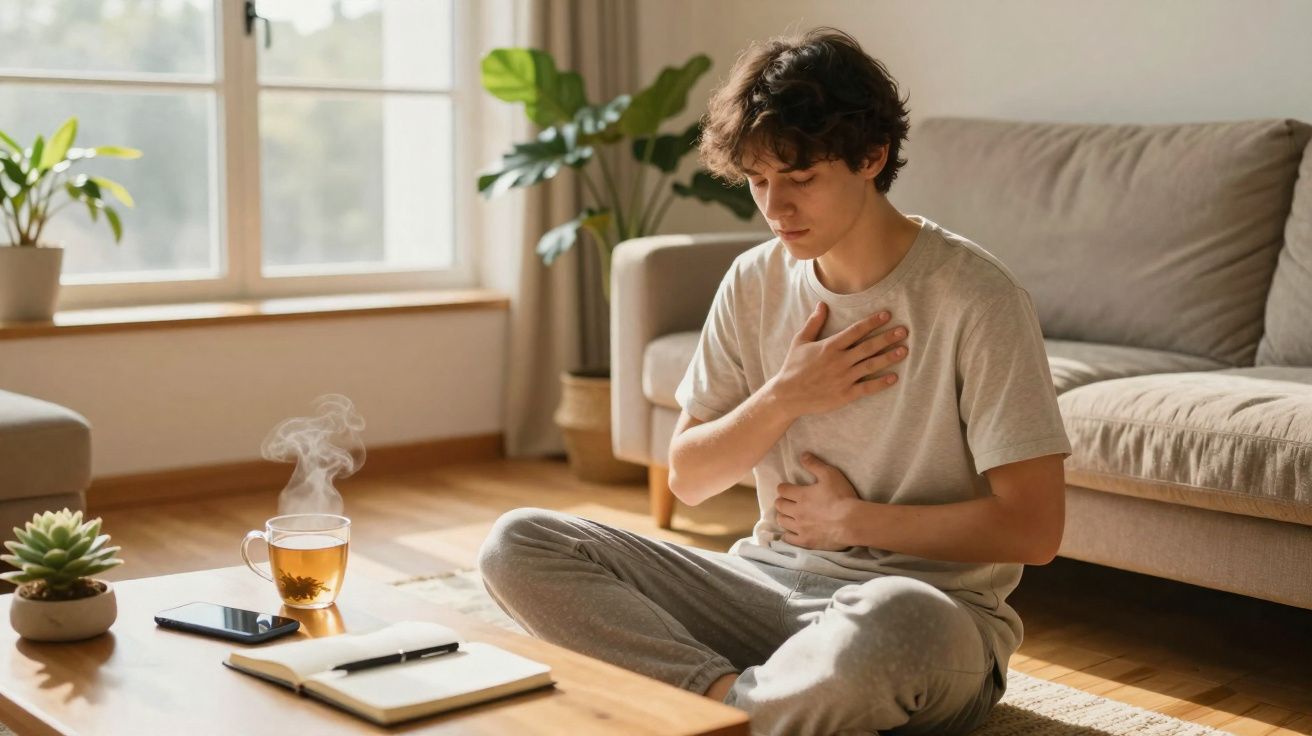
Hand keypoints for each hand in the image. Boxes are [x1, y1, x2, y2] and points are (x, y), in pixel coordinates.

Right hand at [768, 301, 908, 418]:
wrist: (787, 395)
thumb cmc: (793, 367)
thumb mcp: (800, 341)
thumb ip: (814, 323)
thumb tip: (822, 304)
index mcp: (830, 346)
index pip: (856, 330)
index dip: (872, 322)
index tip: (887, 315)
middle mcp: (839, 361)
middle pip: (868, 347)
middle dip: (887, 337)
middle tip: (904, 331)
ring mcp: (843, 378)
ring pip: (871, 365)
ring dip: (888, 357)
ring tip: (904, 350)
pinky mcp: (845, 394)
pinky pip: (867, 388)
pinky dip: (881, 383)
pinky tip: (894, 377)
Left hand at [774, 452, 859, 550]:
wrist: (852, 522)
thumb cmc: (842, 497)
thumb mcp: (830, 474)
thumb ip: (815, 464)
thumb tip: (803, 455)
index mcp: (801, 495)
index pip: (782, 490)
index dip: (783, 488)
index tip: (787, 489)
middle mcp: (797, 511)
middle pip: (779, 505)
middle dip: (782, 502)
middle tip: (787, 502)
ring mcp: (800, 527)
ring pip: (782, 521)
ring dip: (783, 516)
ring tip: (788, 515)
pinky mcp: (806, 541)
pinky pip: (789, 539)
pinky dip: (788, 535)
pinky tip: (791, 533)